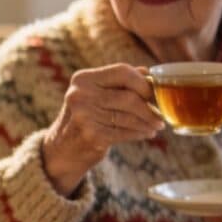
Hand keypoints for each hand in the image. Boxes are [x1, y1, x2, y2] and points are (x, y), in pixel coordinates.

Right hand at [41, 63, 163, 194]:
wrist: (62, 150)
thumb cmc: (84, 118)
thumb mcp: (94, 95)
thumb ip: (118, 82)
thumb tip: (148, 72)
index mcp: (82, 79)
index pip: (122, 71)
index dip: (143, 82)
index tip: (153, 93)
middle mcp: (80, 95)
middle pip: (129, 97)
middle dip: (150, 107)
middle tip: (160, 115)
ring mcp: (84, 116)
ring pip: (129, 116)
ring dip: (148, 122)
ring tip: (156, 126)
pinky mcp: (91, 135)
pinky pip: (125, 132)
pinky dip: (140, 133)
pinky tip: (146, 134)